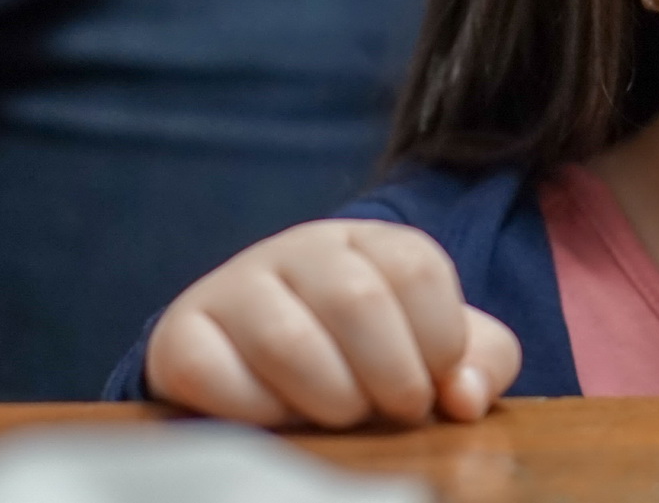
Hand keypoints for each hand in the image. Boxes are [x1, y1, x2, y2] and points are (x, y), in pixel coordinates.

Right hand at [145, 220, 521, 427]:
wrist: (257, 370)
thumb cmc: (364, 361)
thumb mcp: (432, 351)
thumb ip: (479, 363)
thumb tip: (465, 396)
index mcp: (369, 240)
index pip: (418, 268)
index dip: (439, 342)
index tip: (434, 382)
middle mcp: (299, 248)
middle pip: (359, 300)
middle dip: (391, 377)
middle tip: (393, 412)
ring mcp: (234, 286)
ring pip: (289, 341)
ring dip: (331, 400)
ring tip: (342, 416)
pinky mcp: (180, 335)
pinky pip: (216, 376)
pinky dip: (260, 413)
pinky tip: (280, 418)